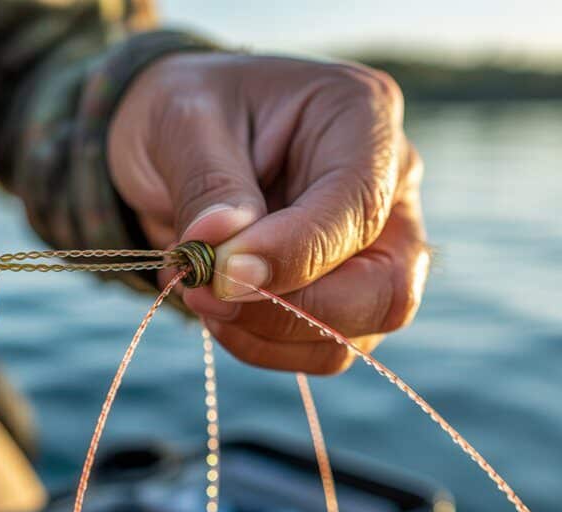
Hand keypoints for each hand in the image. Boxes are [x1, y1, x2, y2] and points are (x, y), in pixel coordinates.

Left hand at [109, 53, 428, 373]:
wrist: (173, 140)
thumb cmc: (186, 112)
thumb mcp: (180, 122)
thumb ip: (209, 184)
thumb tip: (226, 250)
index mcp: (360, 115)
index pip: (358, 205)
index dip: (297, 252)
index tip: (223, 273)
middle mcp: (387, 185)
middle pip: (385, 287)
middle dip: (294, 310)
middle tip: (207, 296)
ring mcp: (374, 246)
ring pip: (356, 331)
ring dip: (269, 333)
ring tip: (199, 295)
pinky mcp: (344, 293)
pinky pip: (321, 348)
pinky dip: (261, 344)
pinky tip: (214, 308)